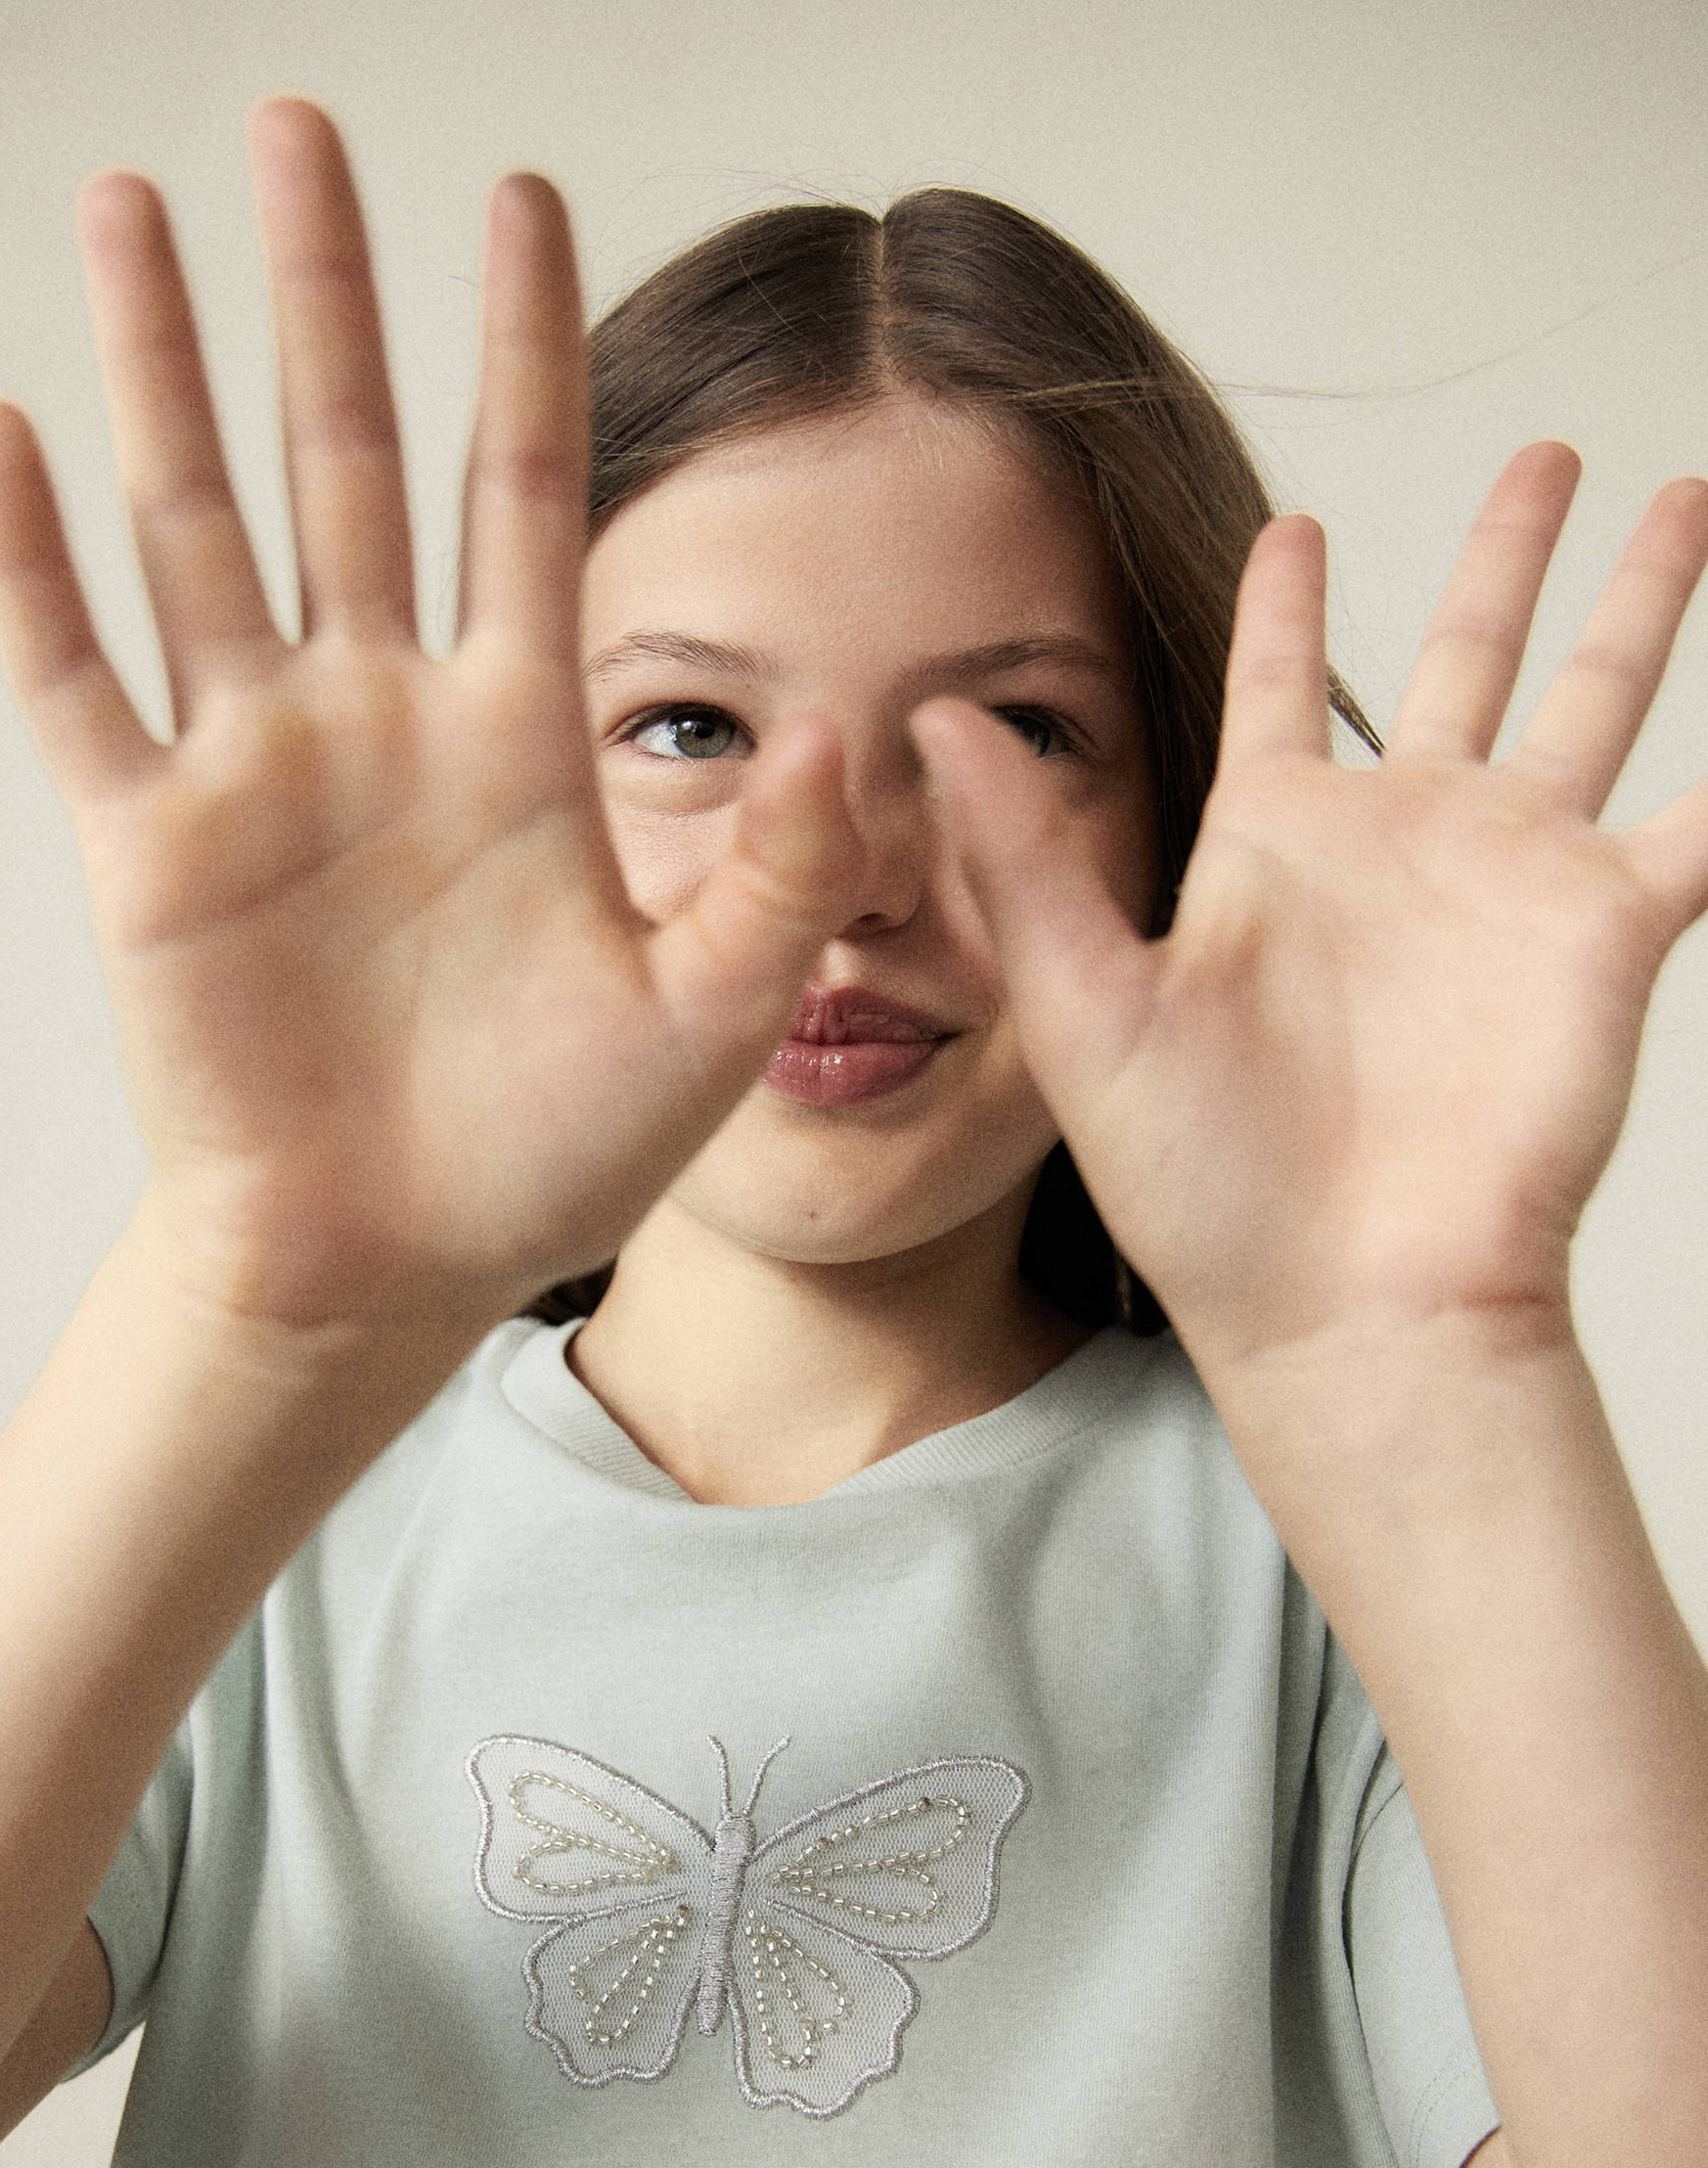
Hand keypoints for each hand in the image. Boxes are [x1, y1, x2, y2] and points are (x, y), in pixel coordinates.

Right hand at [0, 100, 857, 1342]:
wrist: (391, 1269)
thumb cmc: (547, 1156)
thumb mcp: (707, 1024)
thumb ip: (777, 878)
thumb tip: (839, 726)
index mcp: (515, 737)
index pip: (521, 492)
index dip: (522, 345)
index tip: (521, 191)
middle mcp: (379, 718)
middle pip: (347, 460)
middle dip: (324, 296)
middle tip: (299, 123)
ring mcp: (256, 770)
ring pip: (196, 526)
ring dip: (160, 369)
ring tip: (128, 203)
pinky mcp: (148, 847)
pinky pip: (76, 681)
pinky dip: (32, 566)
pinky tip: (5, 432)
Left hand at [914, 445, 1707, 1387]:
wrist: (1342, 1310)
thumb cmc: (1204, 1194)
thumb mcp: (1083, 1011)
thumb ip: (1023, 858)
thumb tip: (938, 720)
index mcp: (1275, 847)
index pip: (1285, 686)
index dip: (1289, 605)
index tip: (1295, 526)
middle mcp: (1402, 846)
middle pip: (1469, 654)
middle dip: (1509, 555)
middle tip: (1544, 455)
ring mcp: (1512, 882)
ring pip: (1597, 697)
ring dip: (1640, 600)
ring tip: (1679, 492)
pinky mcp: (1603, 935)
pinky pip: (1700, 825)